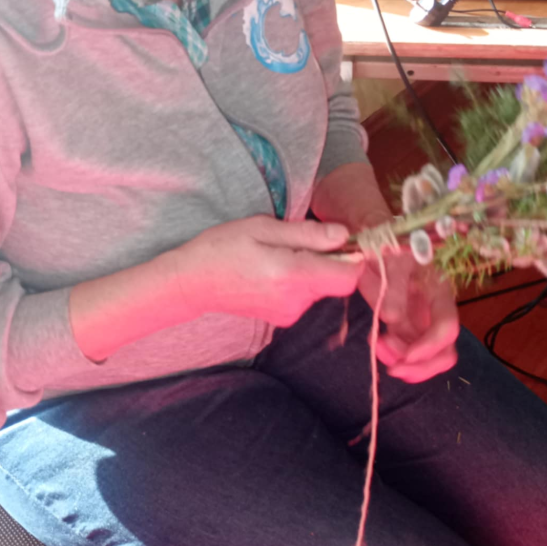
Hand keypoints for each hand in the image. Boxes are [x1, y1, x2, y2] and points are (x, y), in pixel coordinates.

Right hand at [171, 216, 365, 327]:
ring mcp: (290, 313)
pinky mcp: (285, 317)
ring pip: (322, 286)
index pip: (348, 275)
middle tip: (300, 239)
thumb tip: (344, 234)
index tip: (340, 237)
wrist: (192, 283)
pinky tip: (276, 268)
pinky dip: (301, 279)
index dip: (353, 255)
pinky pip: (308, 295)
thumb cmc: (223, 248)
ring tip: (281, 252)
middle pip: (337, 281)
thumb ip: (307, 233)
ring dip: (314, 267)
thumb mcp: (262, 228)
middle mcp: (295, 301)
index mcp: (291, 275)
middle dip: (330, 258)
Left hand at [360, 250, 459, 382]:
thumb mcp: (391, 258)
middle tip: (392, 365)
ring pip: (425, 358)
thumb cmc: (388, 245)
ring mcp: (419, 321)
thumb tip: (391, 318)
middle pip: (445, 352)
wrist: (375, 244)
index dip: (430, 346)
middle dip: (420, 366)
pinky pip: (405, 352)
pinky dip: (391, 356)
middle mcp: (434, 312)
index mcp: (438, 292)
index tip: (406, 357)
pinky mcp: (404, 327)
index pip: (447, 327)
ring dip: (403, 363)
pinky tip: (375, 341)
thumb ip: (392, 285)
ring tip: (377, 346)